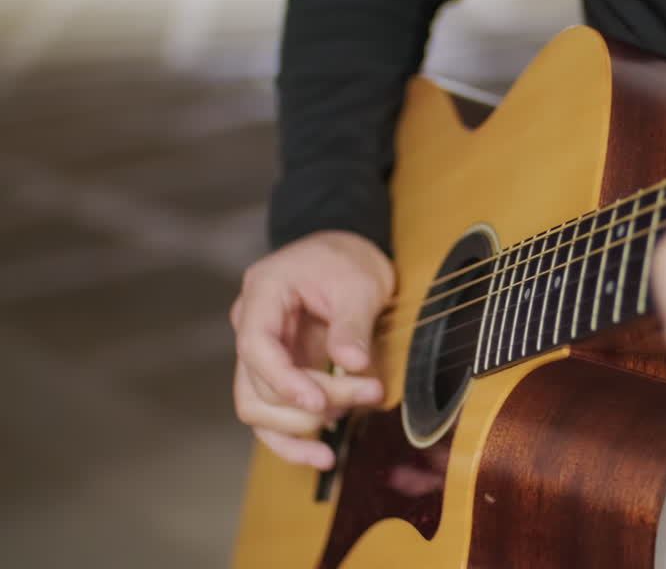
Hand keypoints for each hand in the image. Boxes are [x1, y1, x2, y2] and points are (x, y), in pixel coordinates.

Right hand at [231, 230, 394, 468]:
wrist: (345, 255)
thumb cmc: (347, 260)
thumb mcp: (360, 282)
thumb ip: (352, 324)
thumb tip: (352, 363)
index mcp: (262, 294)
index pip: (256, 346)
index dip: (284, 380)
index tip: (320, 402)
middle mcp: (250, 326)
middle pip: (261, 384)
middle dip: (313, 400)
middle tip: (369, 393)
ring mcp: (261, 354)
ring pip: (258, 408)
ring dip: (302, 426)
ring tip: (351, 417)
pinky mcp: (277, 375)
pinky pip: (272, 417)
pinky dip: (294, 441)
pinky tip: (323, 456)